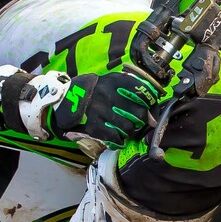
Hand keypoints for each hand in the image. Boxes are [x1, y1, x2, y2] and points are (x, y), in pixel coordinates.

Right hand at [23, 69, 163, 147]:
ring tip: (125, 129)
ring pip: (128, 128)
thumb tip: (152, 109)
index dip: (151, 104)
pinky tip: (117, 137)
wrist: (68, 98)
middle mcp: (109, 95)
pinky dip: (119, 140)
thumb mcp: (113, 81)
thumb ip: (133, 89)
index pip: (144, 93)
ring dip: (130, 131)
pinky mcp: (94, 125)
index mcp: (116, 82)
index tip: (149, 109)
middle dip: (140, 121)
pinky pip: (115, 137)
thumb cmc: (96, 89)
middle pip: (139, 114)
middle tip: (136, 122)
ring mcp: (101, 111)